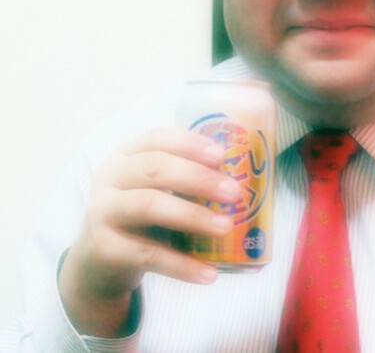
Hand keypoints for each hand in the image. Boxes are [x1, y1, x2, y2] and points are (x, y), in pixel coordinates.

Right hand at [58, 127, 240, 336]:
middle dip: (198, 178)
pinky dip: (182, 265)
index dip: (189, 143)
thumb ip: (183, 180)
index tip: (222, 154)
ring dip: (193, 216)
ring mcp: (102, 212)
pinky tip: (209, 274)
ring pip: (150, 206)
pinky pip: (148, 255)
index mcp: (126, 156)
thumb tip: (241, 179)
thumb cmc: (139, 218)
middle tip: (234, 192)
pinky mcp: (104, 249)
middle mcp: (109, 178)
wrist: (97, 264)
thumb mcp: (153, 190)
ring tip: (226, 227)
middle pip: (154, 168)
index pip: (156, 138)